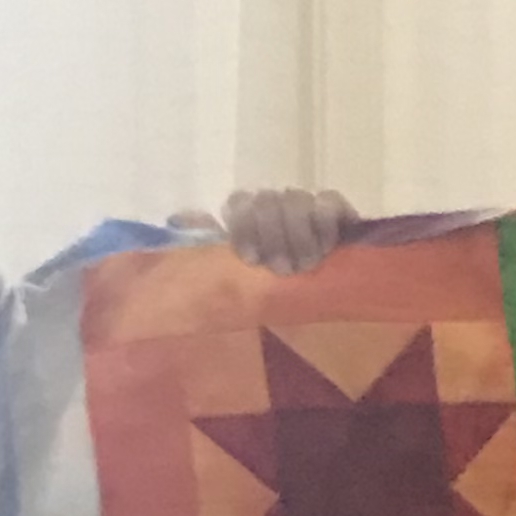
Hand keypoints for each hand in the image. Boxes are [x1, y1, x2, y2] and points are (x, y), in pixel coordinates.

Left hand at [178, 186, 360, 275]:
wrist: (312, 315)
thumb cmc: (264, 293)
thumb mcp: (227, 275)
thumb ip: (204, 242)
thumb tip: (179, 219)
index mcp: (246, 217)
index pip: (239, 203)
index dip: (244, 227)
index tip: (252, 260)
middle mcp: (273, 206)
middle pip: (266, 201)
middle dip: (272, 236)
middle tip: (282, 270)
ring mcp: (304, 206)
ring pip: (295, 200)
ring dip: (298, 234)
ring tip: (305, 264)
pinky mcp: (335, 212)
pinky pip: (328, 202)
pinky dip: (324, 222)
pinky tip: (326, 248)